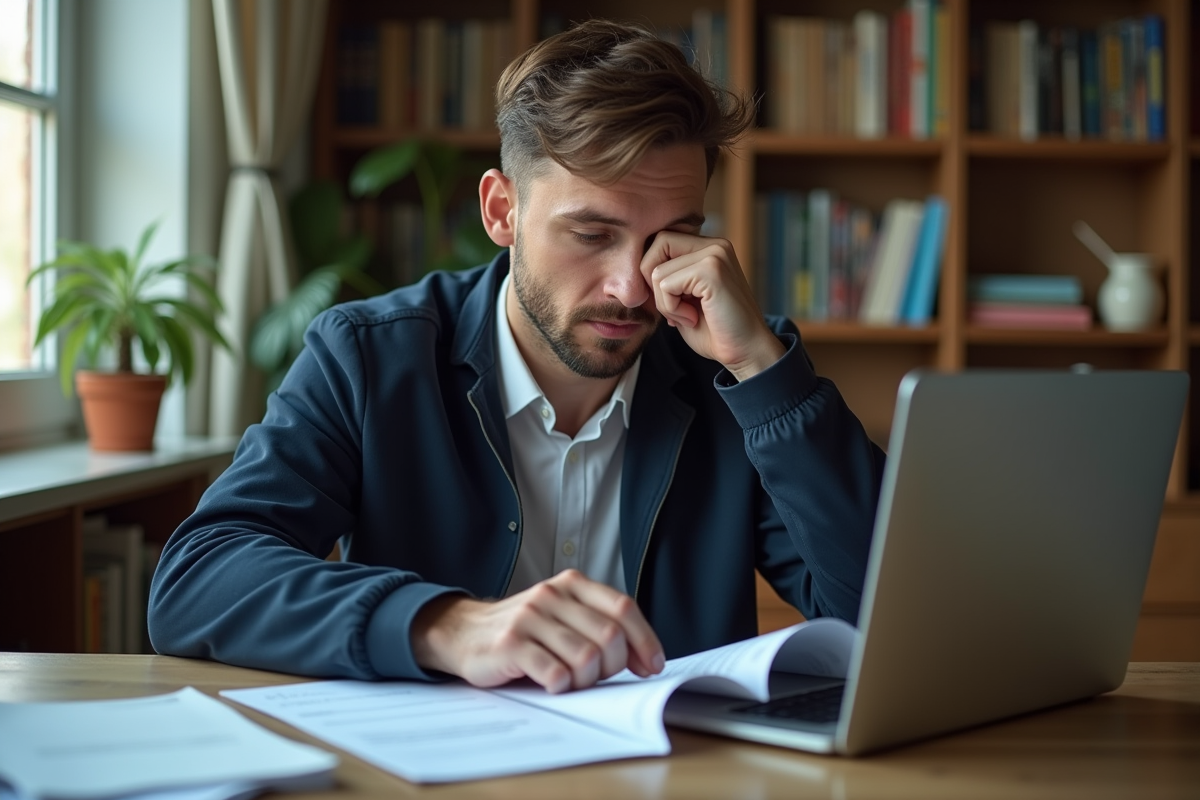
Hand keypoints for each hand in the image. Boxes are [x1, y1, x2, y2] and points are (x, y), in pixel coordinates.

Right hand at [410, 569, 664, 692]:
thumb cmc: (523, 630)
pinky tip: (551, 684)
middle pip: (609, 636)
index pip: (623, 608)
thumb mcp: (562, 615)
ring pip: (585, 657)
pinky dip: (560, 686)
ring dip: (586, 680)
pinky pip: (554, 673)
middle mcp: (552, 595)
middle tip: (598, 677)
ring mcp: (530, 618)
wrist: (463, 632)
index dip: (644, 640)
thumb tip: (645, 657)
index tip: (651, 666)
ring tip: (571, 681)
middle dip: (613, 666)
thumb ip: (597, 625)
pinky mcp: (510, 644)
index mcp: (571, 584)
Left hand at [640, 232, 785, 381]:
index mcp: (710, 248)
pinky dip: (671, 308)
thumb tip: (635, 272)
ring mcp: (715, 254)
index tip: (670, 302)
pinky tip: (692, 318)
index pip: (661, 241)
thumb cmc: (716, 331)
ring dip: (664, 302)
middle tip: (673, 308)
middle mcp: (715, 244)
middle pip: (657, 244)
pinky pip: (665, 284)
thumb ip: (666, 280)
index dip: (654, 272)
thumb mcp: (684, 299)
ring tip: (687, 316)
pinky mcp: (711, 270)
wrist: (747, 352)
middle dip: (653, 282)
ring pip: (657, 270)